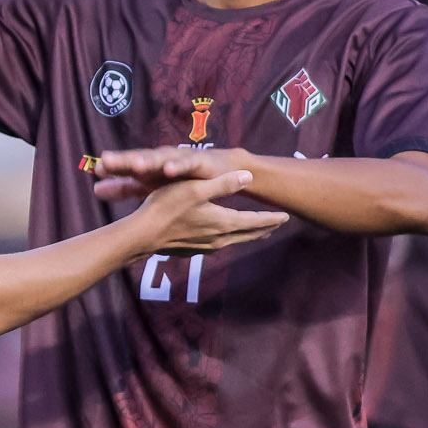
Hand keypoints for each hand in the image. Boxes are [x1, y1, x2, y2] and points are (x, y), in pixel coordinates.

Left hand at [89, 146, 247, 203]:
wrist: (218, 171)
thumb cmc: (178, 179)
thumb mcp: (151, 185)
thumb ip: (124, 187)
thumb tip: (94, 189)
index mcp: (146, 166)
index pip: (126, 165)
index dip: (112, 167)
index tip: (96, 170)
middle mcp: (160, 159)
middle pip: (139, 158)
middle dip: (123, 160)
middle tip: (106, 161)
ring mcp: (179, 158)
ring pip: (161, 158)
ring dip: (148, 160)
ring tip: (136, 165)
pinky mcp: (199, 162)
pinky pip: (188, 164)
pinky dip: (179, 166)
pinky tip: (170, 170)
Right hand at [125, 167, 287, 254]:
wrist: (142, 235)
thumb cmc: (167, 207)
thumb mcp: (197, 189)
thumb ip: (224, 183)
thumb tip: (249, 177)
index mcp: (223, 222)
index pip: (255, 221)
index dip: (272, 218)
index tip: (286, 217)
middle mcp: (219, 238)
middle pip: (249, 234)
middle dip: (265, 228)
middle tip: (278, 224)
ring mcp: (205, 247)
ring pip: (235, 240)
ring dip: (249, 235)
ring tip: (257, 231)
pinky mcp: (192, 250)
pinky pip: (219, 244)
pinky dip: (230, 239)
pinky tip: (224, 237)